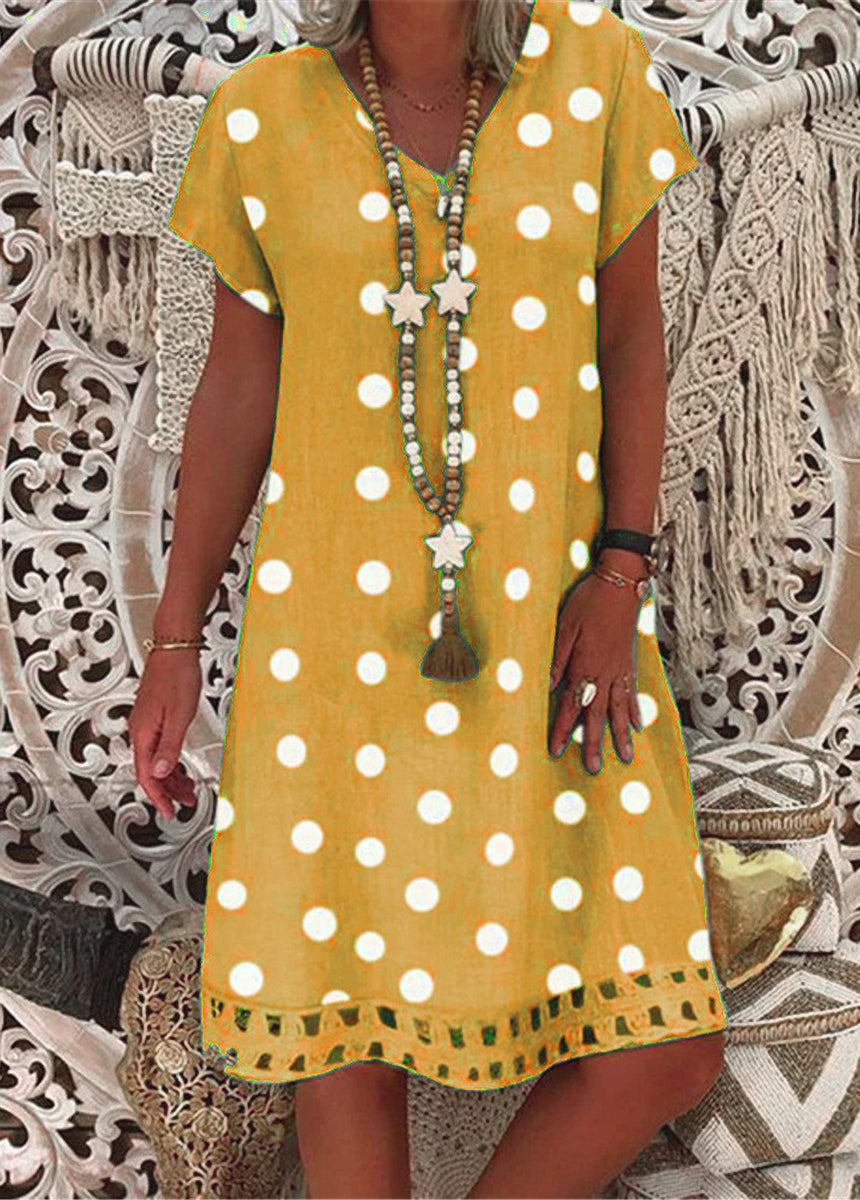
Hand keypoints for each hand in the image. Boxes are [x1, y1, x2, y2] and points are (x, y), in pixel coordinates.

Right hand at [128, 649, 202, 819]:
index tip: (169, 811)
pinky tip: (181, 764)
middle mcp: (141, 730)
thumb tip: (159, 772)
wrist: (175, 649)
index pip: (146, 775)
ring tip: (187, 787)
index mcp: (143, 733)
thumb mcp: (179, 717)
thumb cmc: (177, 676)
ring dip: (171, 776)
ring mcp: (147, 723)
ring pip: (155, 759)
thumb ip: (169, 747)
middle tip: (185, 801)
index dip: (158, 797)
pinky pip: (159, 747)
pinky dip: (170, 760)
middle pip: (150, 770)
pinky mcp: (155, 716)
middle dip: (168, 790)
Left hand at [548, 571, 643, 773]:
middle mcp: (604, 674)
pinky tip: (638, 727)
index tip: (556, 750)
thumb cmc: (588, 602)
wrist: (621, 583)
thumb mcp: (564, 627)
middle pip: (597, 715)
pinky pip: (633, 693)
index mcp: (584, 666)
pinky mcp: (631, 663)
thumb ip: (557, 660)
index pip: (571, 705)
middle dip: (594, 743)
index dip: (563, 729)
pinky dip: (635, 711)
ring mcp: (620, 670)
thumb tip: (548, 688)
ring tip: (624, 758)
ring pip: (619, 710)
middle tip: (594, 769)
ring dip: (620, 735)